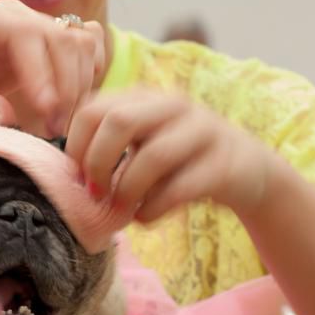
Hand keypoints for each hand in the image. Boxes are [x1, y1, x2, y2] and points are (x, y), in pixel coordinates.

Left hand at [0, 0, 104, 136]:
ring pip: (79, 41)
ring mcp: (35, 21)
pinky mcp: (48, 37)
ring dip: (79, 84)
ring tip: (61, 122)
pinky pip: (86, 44)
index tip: (46, 111)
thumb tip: (8, 120)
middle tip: (54, 129)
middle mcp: (13, 13)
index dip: (42, 73)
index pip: (25, 35)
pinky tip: (74, 101)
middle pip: (60, 38)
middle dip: (65, 86)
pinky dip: (88, 72)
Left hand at [65, 90, 275, 223]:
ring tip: (122, 209)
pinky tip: (146, 217)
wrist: (248, 172)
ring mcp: (203, 131)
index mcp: (145, 97)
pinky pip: (179, 189)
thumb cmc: (180, 162)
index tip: (76, 175)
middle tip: (95, 193)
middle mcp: (173, 105)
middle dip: (97, 163)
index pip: (93, 107)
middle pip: (119, 121)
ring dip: (127, 191)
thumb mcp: (142, 144)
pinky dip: (153, 210)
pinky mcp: (224, 165)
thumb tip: (65, 175)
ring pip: (152, 156)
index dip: (75, 144)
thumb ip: (108, 147)